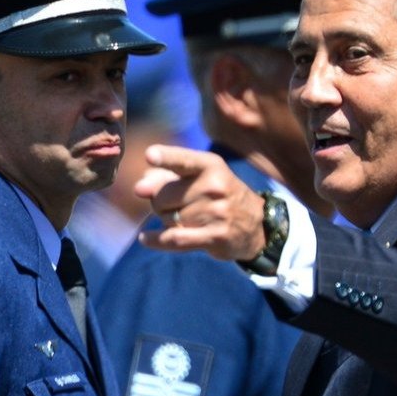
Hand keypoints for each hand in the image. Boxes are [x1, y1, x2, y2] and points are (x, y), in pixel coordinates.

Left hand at [133, 145, 265, 261]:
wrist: (256, 225)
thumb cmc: (217, 196)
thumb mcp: (199, 178)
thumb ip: (166, 177)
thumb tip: (140, 188)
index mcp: (210, 165)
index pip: (184, 160)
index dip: (166, 158)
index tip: (150, 155)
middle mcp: (214, 186)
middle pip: (162, 196)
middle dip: (159, 203)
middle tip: (176, 204)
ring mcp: (216, 213)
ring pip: (167, 219)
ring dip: (167, 221)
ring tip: (185, 218)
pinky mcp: (215, 237)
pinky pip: (174, 239)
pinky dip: (156, 239)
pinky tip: (145, 238)